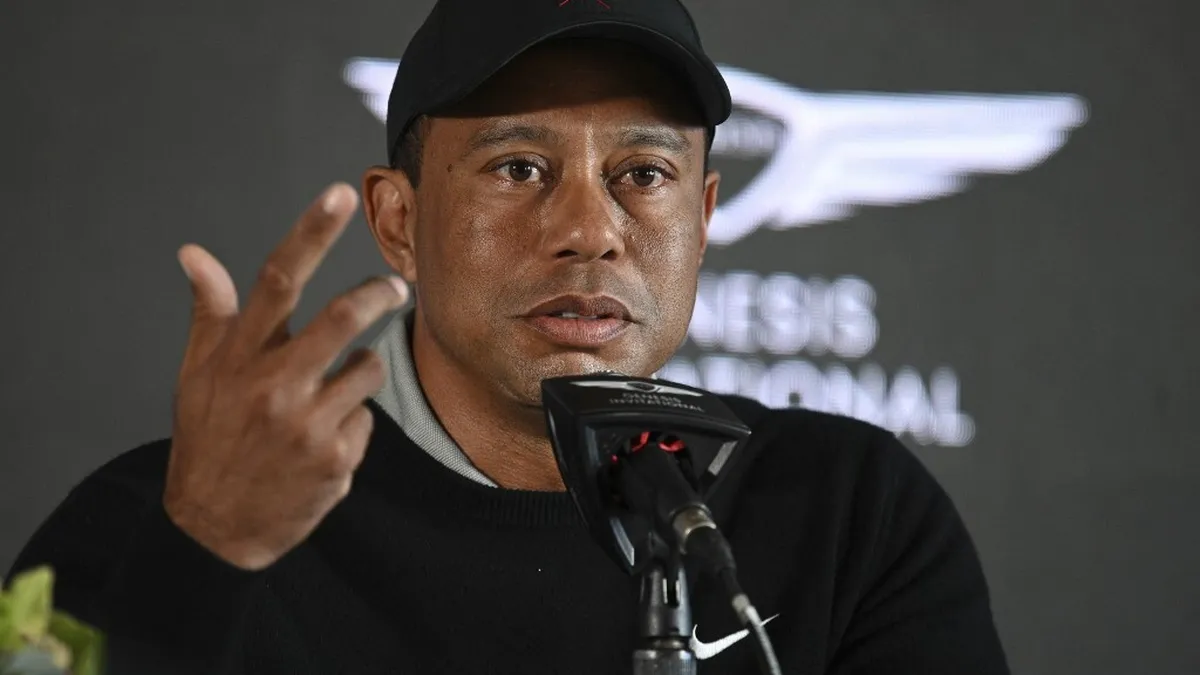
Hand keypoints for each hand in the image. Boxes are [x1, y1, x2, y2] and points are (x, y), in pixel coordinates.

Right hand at [163, 183, 407, 569]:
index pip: (277, 279)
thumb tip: (194, 253)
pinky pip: (365, 419)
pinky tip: (322, 444)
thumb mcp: (197, 376)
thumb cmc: (209, 440)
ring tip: (329, 395)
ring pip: (367, 369)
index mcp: (237, 357)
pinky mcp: (335, 460)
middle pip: (345, 318)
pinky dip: (351, 423)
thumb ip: (210, 314)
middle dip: (380, 294)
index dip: (312, 232)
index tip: (340, 194)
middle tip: (396, 287)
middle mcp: (272, 385)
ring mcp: (307, 425)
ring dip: (360, 372)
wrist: (215, 529)